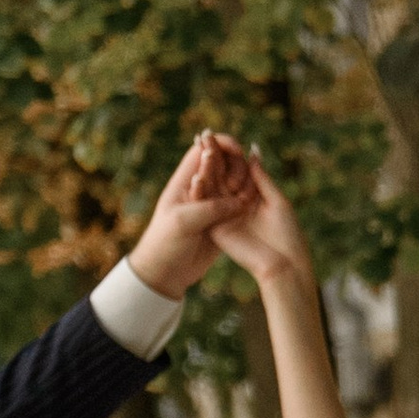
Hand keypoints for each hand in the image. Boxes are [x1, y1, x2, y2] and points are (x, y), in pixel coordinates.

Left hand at [127, 132, 257, 299]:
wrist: (164, 273)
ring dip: (245, 184)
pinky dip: (247, 201)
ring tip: (250, 196)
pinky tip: (255, 204)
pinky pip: (238, 205)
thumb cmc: (166, 244)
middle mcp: (199, 190)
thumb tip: (240, 201)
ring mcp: (210, 205)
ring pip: (233, 184)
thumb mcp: (185, 222)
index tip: (238, 151)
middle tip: (241, 183)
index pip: (204, 150)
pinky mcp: (221, 222)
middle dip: (237, 165)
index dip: (222, 144)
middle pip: (223, 164)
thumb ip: (211, 208)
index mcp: (185, 181)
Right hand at [205, 144, 316, 292]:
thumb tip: (252, 151)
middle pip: (223, 177)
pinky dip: (201, 190)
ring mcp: (225, 217)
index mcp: (252, 198)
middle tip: (204, 135)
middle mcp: (236, 206)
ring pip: (213, 189)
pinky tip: (196, 171)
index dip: (230, 155)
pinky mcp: (217, 229)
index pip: (238, 172)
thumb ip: (260, 177)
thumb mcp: (276, 199)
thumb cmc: (287, 233)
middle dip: (214, 157)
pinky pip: (207, 207)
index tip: (221, 135)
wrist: (282, 264)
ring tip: (199, 147)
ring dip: (206, 169)